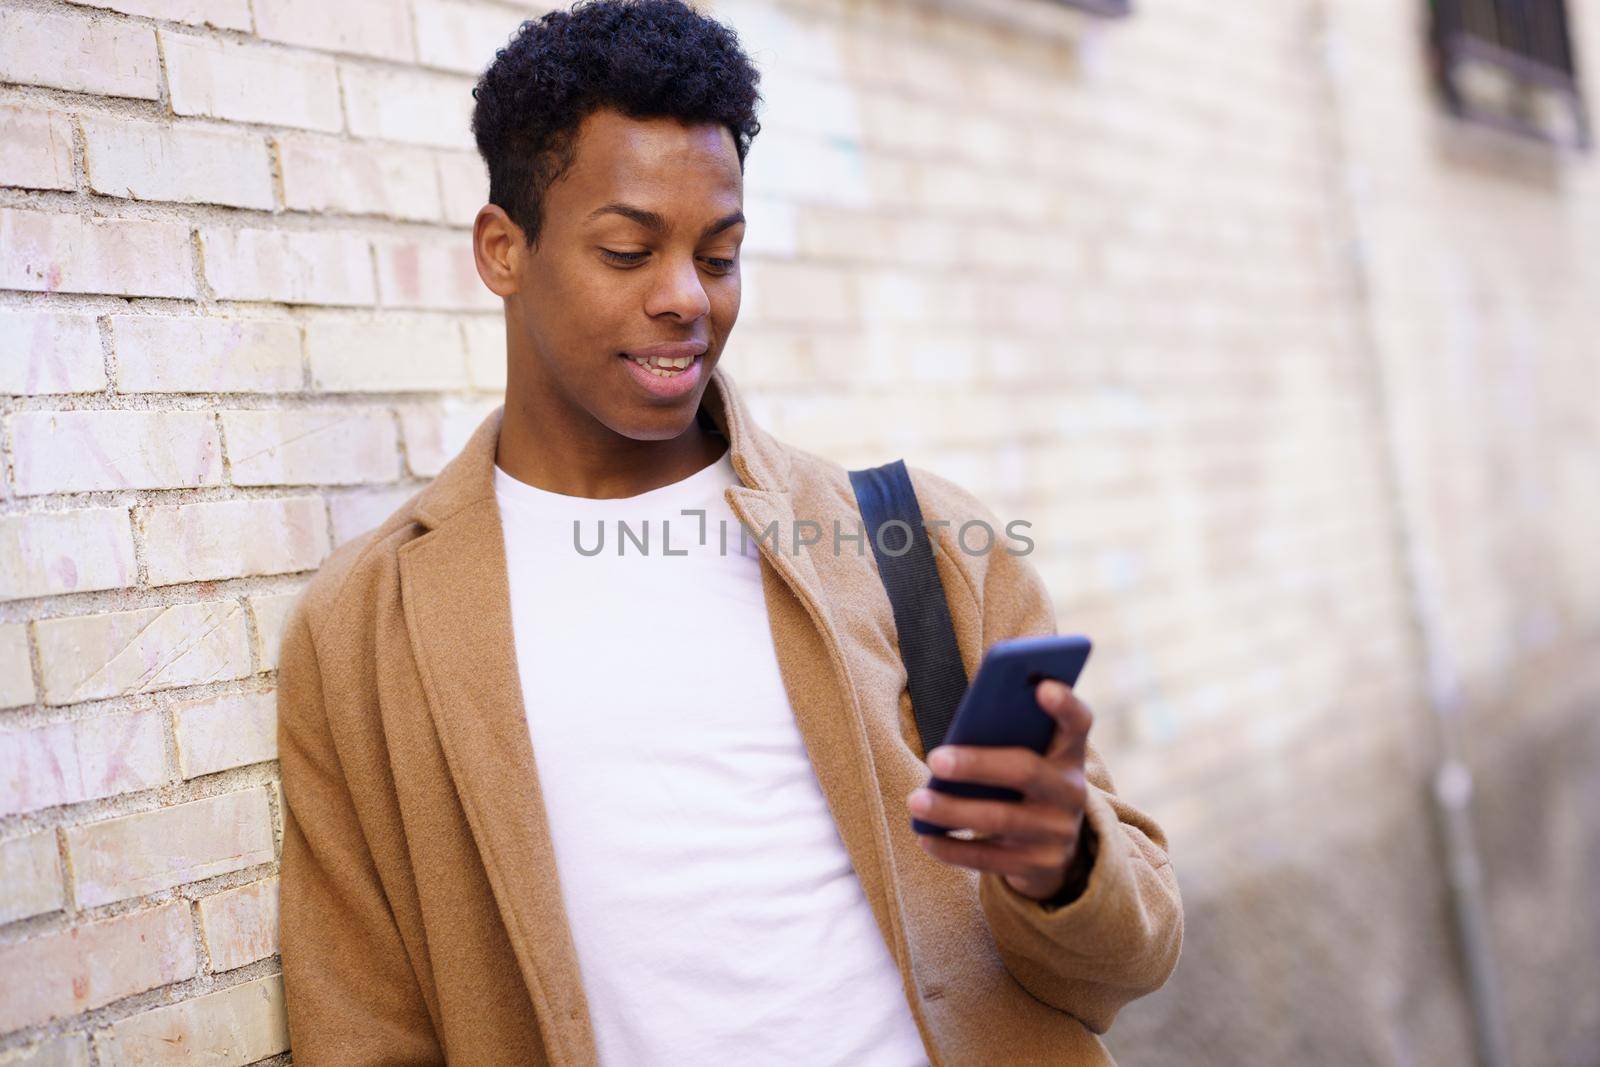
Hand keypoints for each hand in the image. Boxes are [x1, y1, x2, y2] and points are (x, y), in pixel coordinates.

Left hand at [907, 678, 1093, 902]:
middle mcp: (1072, 791)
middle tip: (934, 758)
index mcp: (1068, 753)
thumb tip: (964, 719)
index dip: (1065, 704)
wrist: (1053, 852)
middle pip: (1025, 770)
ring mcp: (1058, 832)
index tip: (1042, 686)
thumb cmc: (1022, 785)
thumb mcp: (1027, 757)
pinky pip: (990, 858)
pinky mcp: (1039, 867)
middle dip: (977, 764)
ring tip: (916, 800)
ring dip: (952, 810)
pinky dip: (952, 848)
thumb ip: (1007, 733)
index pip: (1078, 721)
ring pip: (1001, 819)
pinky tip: (925, 837)